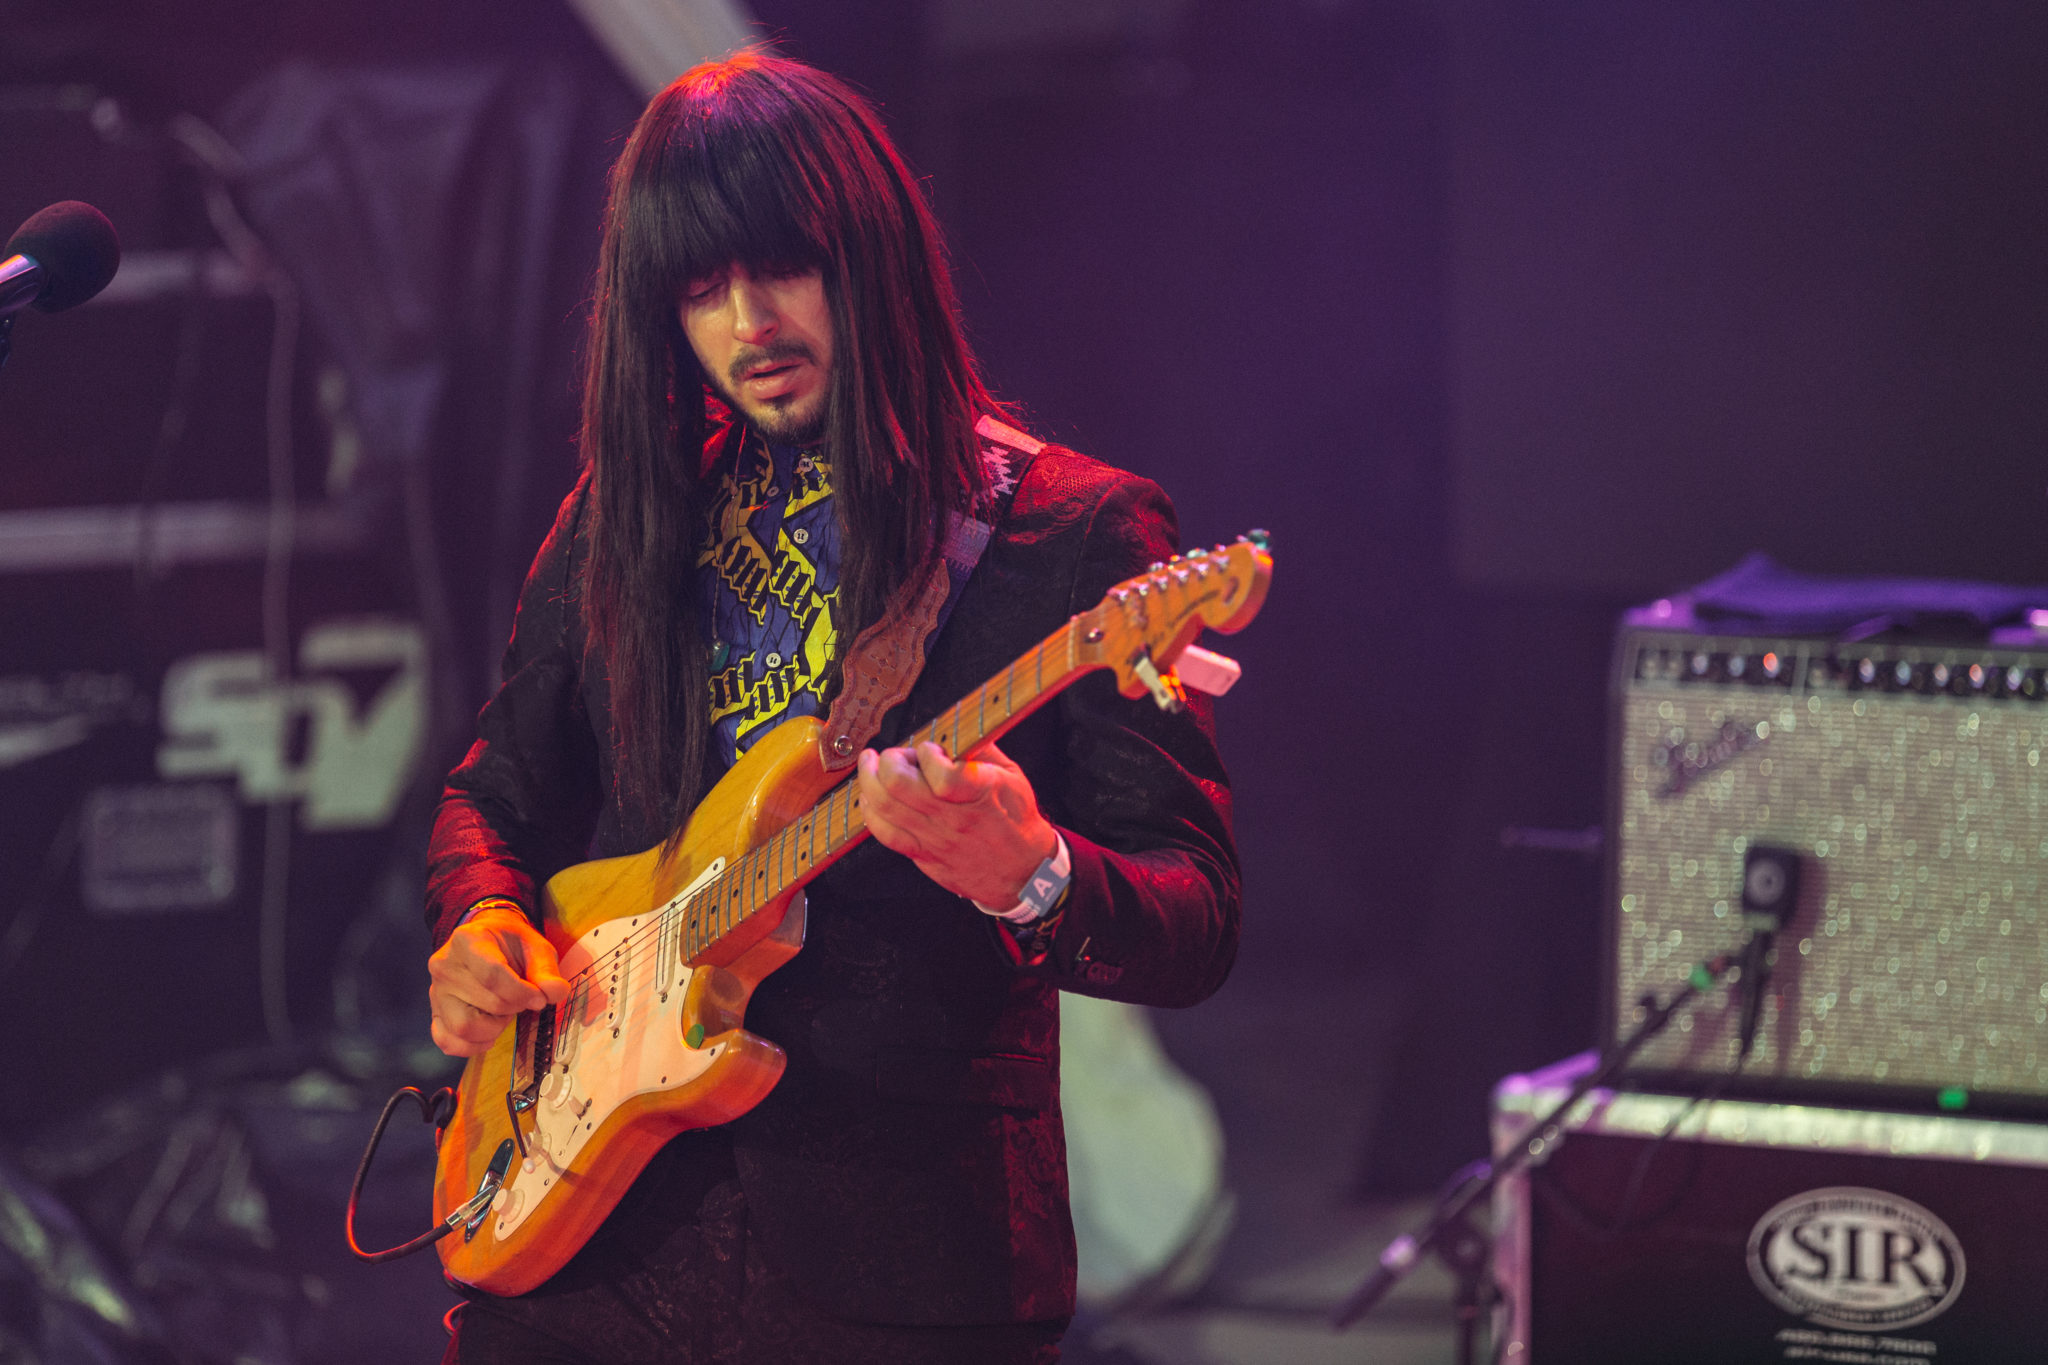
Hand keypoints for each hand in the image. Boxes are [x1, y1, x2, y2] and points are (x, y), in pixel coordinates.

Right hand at [427, 902, 570, 1057]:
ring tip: (503, 1012)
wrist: (485, 940)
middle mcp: (444, 966)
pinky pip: (447, 1041)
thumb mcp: (535, 946)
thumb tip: (555, 993)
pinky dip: (472, 1046)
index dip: (521, 993)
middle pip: (486, 1002)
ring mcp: (436, 992)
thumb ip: (546, 970)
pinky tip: (489, 1033)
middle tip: (522, 999)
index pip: (492, 975)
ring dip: (494, 1028)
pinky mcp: (435, 1013)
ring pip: (464, 1027)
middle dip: (514, 1007)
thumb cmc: (510, 944)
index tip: (539, 998)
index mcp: (467, 940)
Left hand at [856, 740, 1057, 905]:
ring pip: (884, 807)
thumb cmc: (1017, 820)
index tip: (930, 749)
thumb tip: (954, 726)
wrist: (1023, 872)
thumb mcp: (1011, 775)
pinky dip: (870, 812)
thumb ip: (981, 749)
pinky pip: (884, 834)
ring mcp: (935, 839)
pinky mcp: (922, 856)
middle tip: (891, 754)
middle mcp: (953, 817)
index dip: (926, 753)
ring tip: (871, 766)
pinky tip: (870, 797)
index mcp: (980, 792)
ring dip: (869, 780)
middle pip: (898, 786)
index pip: (941, 773)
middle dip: (887, 760)